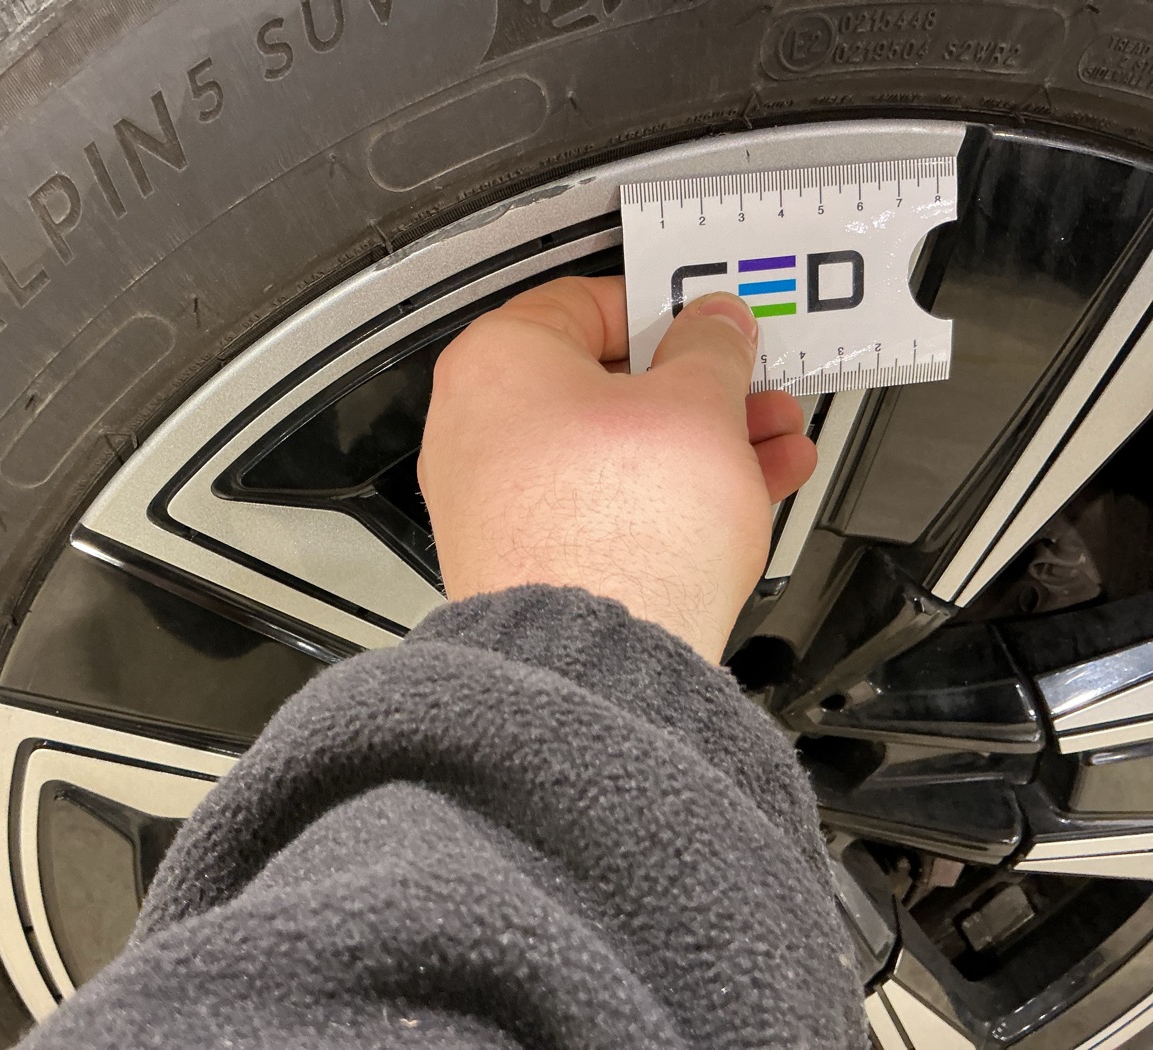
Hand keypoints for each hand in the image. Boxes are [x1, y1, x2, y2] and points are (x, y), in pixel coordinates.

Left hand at [417, 277, 815, 660]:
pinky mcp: (526, 557)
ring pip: (615, 450)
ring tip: (772, 441)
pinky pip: (604, 504)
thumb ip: (711, 349)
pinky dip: (667, 494)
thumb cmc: (615, 534)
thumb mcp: (697, 406)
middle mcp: (479, 428)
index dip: (664, 308)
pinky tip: (746, 492)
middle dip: (698, 388)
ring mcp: (497, 500)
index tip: (710, 321)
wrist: (593, 661)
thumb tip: (714, 326)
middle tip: (750, 386)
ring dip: (702, 442)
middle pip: (606, 385)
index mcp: (499, 361)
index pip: (586, 302)